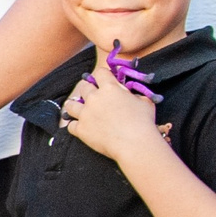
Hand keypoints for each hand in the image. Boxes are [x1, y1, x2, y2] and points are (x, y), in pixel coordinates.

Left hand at [59, 44, 163, 164]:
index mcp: (110, 88)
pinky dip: (75, 125)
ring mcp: (85, 114)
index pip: (100, 73)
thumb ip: (134, 95)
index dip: (102, 76)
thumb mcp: (145, 102)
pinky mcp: (80, 129)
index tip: (104, 80)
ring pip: (70, 105)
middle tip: (93, 97)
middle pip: (83, 87)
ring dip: (74, 106)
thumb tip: (130, 95)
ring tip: (78, 109)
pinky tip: (80, 127)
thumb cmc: (143, 122)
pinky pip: (70, 125)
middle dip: (88, 90)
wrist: (134, 143)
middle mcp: (94, 98)